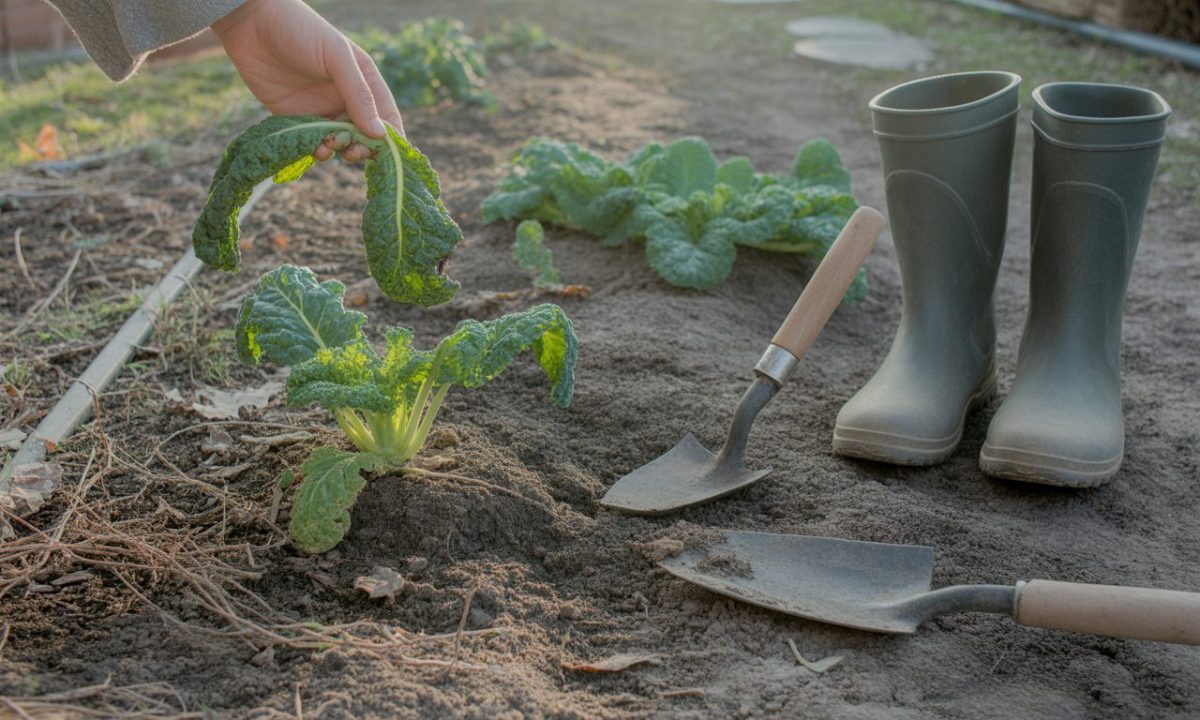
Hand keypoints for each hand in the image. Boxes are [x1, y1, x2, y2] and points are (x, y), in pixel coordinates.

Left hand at [212, 0, 402, 161]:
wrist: (251, 24)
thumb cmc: (300, 31)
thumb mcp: (337, 57)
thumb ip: (359, 94)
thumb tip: (380, 135)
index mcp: (364, 81)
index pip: (387, 117)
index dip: (391, 139)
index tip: (386, 156)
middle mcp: (346, 98)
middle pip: (365, 136)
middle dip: (362, 148)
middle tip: (351, 152)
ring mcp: (321, 110)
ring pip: (339, 142)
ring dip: (337, 150)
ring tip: (326, 147)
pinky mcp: (296, 119)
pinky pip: (313, 143)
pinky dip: (316, 151)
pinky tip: (313, 149)